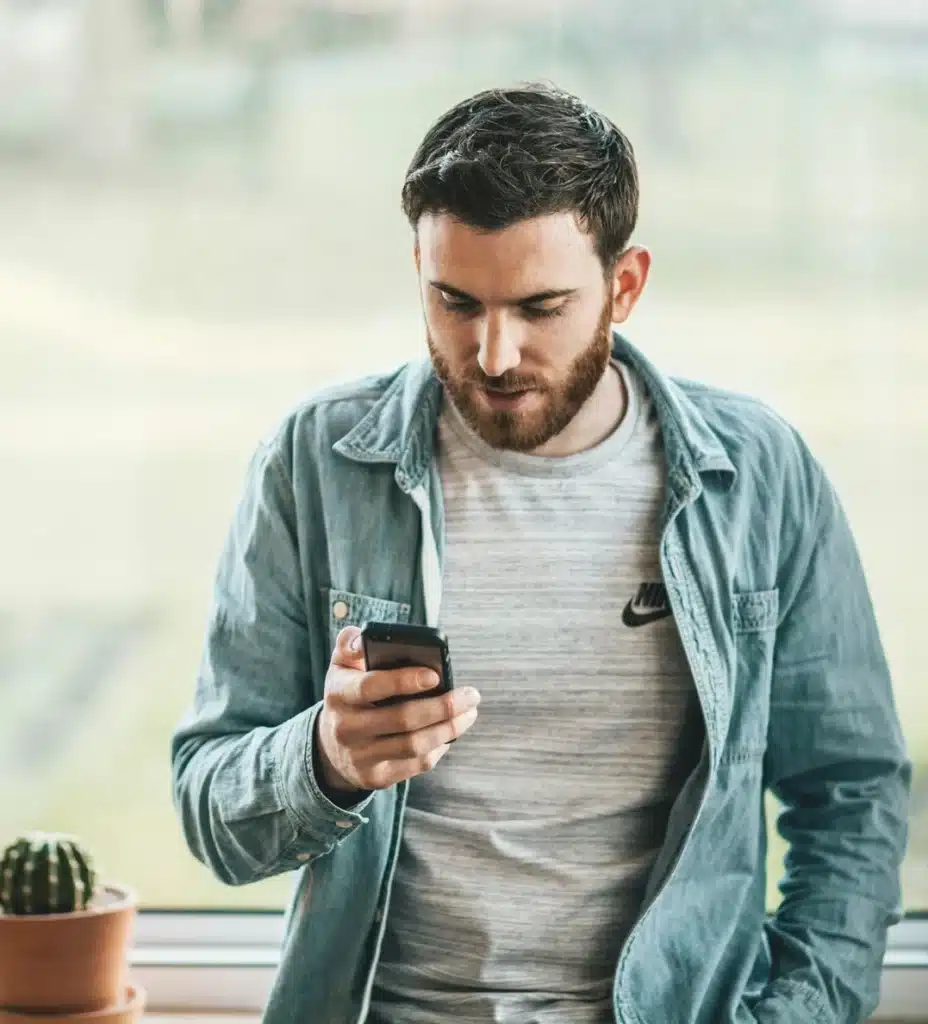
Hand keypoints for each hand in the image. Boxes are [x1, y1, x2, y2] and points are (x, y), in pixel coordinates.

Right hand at [315, 625, 480, 794]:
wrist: (331, 745)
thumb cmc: (349, 694)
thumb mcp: (342, 666)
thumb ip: (351, 644)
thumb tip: (364, 638)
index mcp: (339, 693)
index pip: (371, 686)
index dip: (404, 681)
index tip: (435, 675)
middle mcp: (346, 728)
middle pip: (402, 719)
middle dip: (443, 707)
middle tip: (471, 695)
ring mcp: (360, 756)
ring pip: (414, 745)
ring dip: (449, 728)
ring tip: (469, 713)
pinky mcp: (375, 777)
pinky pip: (415, 764)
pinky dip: (439, 747)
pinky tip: (451, 733)